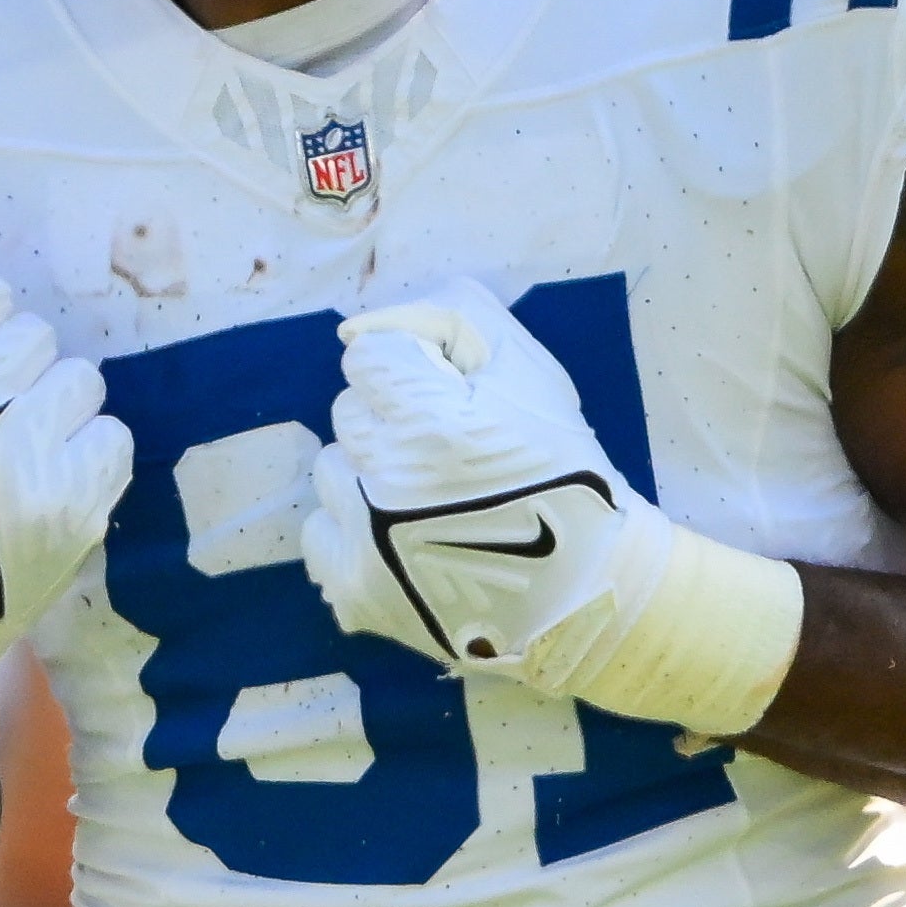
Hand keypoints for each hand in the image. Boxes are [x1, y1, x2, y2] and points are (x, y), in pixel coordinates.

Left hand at [301, 291, 800, 733]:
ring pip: (333, 469)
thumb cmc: (563, 468)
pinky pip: (321, 531)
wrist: (585, 587)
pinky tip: (402, 538)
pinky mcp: (355, 588)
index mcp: (430, 419)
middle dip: (393, 421)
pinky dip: (353, 530)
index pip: (368, 358)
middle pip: (349, 412)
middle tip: (447, 454)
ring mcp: (364, 540)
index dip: (413, 373)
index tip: (451, 402)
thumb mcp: (529, 369)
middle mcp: (387, 480)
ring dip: (371, 474)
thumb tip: (362, 327)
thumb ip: (451, 318)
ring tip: (427, 500)